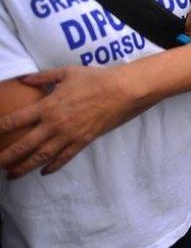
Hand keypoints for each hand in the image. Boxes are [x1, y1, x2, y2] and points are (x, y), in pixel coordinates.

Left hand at [0, 66, 141, 176]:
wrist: (122, 91)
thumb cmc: (95, 79)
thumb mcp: (67, 72)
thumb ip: (44, 77)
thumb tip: (25, 79)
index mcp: (48, 106)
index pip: (16, 120)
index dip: (0, 128)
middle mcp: (55, 124)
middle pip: (24, 145)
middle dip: (7, 157)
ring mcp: (69, 135)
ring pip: (41, 156)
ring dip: (24, 167)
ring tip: (12, 175)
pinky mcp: (82, 141)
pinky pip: (64, 158)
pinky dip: (53, 166)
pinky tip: (44, 172)